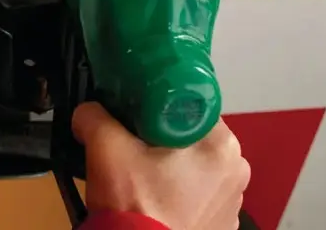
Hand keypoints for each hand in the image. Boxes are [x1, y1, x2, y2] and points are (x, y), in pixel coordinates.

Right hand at [73, 102, 250, 229]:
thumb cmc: (134, 204)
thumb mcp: (106, 149)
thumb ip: (95, 116)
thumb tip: (88, 111)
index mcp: (221, 144)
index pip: (191, 107)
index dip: (161, 110)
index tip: (138, 121)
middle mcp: (237, 170)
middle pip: (194, 139)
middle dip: (166, 142)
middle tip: (135, 152)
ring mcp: (233, 203)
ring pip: (198, 170)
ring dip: (175, 171)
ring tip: (143, 183)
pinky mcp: (223, 226)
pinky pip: (201, 200)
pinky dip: (182, 199)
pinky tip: (157, 205)